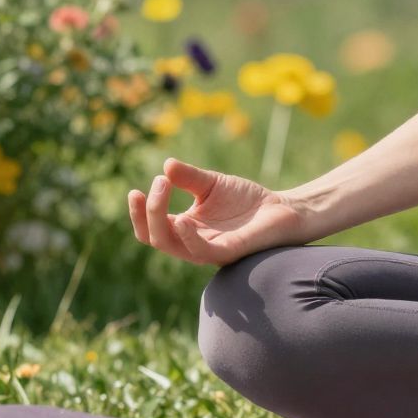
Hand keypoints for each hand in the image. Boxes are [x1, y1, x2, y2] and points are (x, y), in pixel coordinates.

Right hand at [127, 157, 308, 266]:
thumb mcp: (212, 183)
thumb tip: (166, 165)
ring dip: (161, 218)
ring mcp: (208, 250)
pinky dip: (188, 237)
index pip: (150, 227)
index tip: (135, 190)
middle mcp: (191, 242)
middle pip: (155, 237)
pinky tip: (184, 220)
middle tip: (158, 182)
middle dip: (148, 211)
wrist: (282, 208)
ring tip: (163, 187)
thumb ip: (189, 177)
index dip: (138, 212)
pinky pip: (201, 251)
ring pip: (171, 245)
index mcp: (184, 228)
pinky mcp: (227, 252)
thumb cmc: (246, 200)